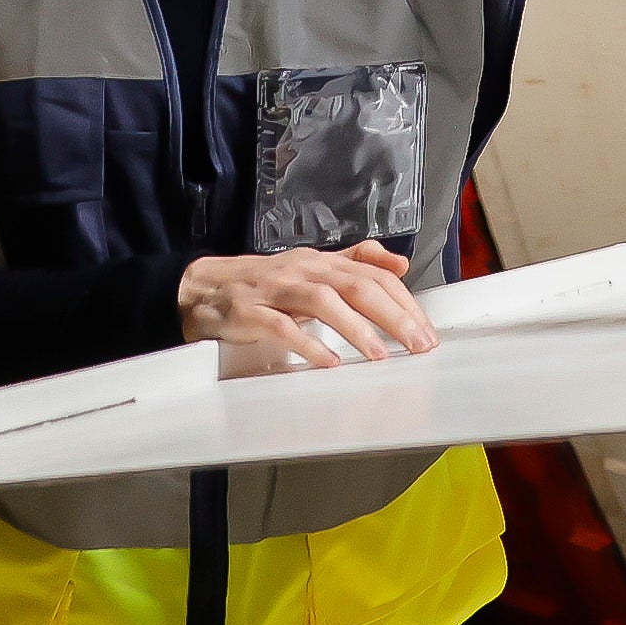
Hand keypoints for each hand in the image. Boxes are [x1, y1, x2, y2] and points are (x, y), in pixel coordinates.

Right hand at [177, 241, 437, 378]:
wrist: (199, 288)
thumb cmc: (262, 284)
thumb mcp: (310, 267)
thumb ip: (355, 262)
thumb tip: (400, 261)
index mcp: (320, 262)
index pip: (372, 274)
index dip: (403, 301)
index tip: (426, 331)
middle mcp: (301, 270)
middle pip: (355, 285)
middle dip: (392, 316)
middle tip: (418, 345)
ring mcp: (274, 289)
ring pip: (322, 301)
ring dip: (355, 328)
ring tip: (380, 355)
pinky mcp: (248, 312)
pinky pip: (281, 326)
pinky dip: (306, 344)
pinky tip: (326, 362)